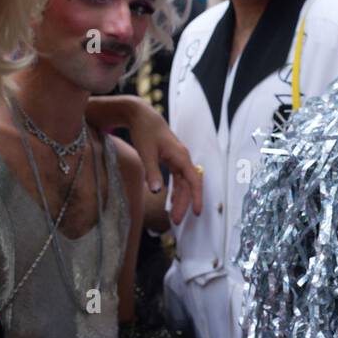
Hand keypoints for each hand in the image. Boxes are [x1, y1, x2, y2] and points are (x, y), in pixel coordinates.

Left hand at [85, 95, 203, 223]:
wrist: (142, 116)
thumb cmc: (144, 131)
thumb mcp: (146, 152)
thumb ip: (152, 172)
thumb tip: (156, 192)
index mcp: (181, 156)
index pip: (193, 180)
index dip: (196, 197)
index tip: (196, 212)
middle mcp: (182, 158)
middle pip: (188, 185)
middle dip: (184, 203)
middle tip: (176, 221)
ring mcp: (178, 159)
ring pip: (183, 183)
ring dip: (180, 199)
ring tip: (174, 216)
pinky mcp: (171, 160)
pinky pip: (178, 179)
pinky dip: (176, 191)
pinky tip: (172, 201)